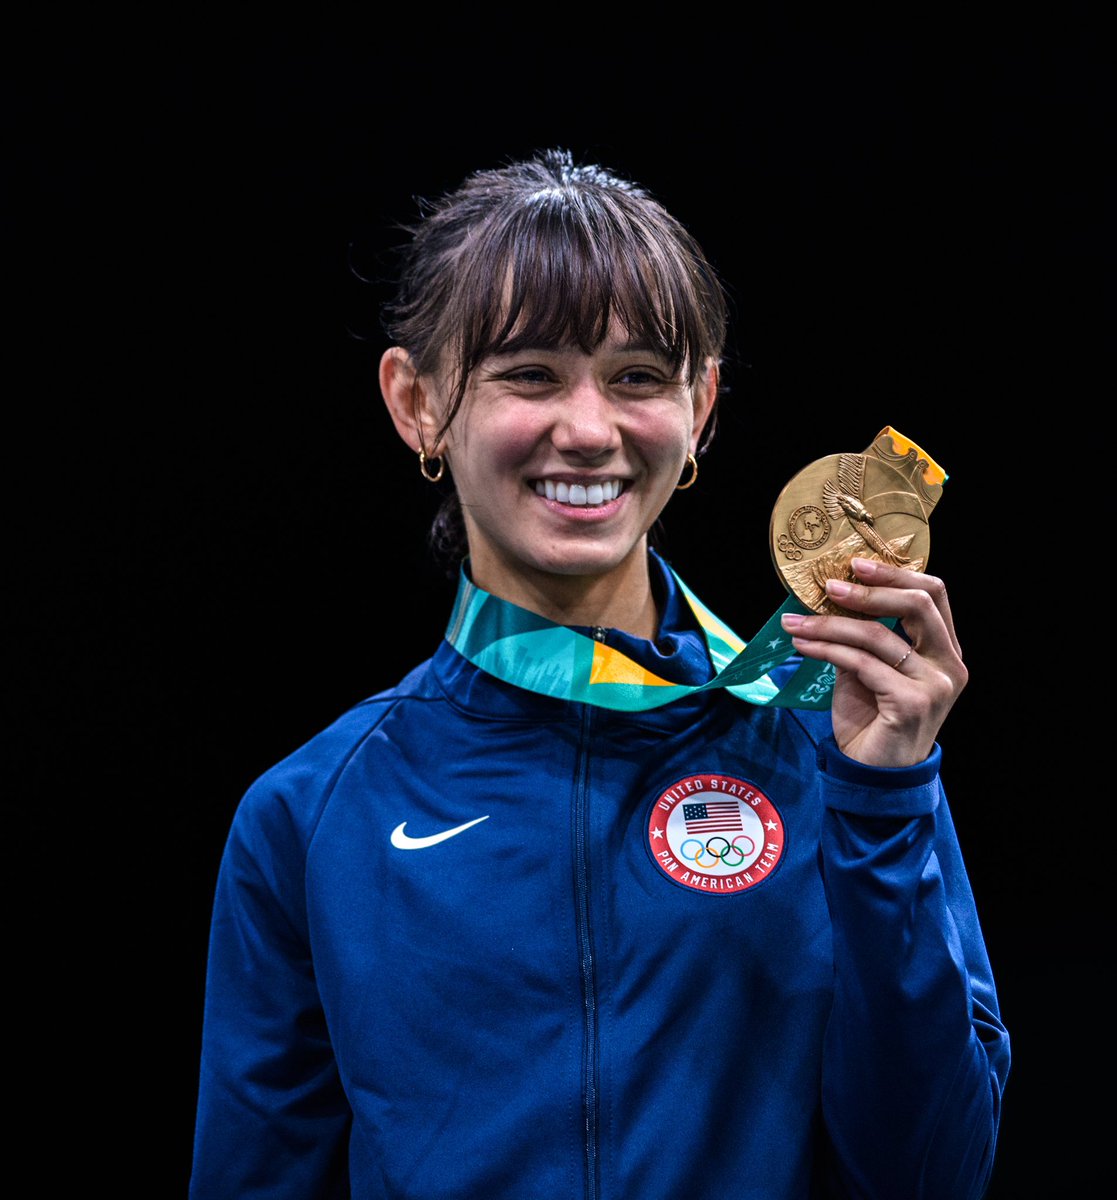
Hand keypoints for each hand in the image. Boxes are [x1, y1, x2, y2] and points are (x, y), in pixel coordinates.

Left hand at [780, 558, 967, 767]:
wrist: (874, 775)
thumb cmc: (872, 720)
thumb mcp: (868, 670)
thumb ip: (863, 636)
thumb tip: (831, 597)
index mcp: (946, 650)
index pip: (934, 594)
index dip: (895, 574)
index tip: (856, 564)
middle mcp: (950, 664)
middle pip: (918, 604)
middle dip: (868, 591)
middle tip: (828, 587)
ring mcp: (935, 685)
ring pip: (879, 635)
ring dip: (830, 625)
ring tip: (795, 622)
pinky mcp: (912, 703)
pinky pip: (862, 663)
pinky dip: (827, 650)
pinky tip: (802, 646)